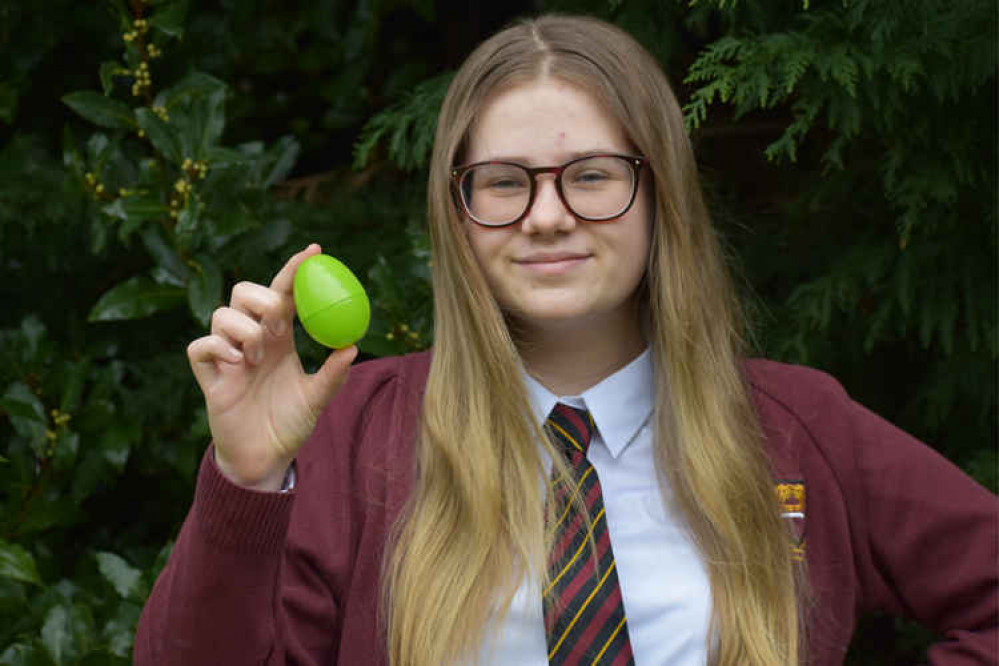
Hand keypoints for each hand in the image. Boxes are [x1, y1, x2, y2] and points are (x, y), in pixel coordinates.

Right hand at [186, 244, 357, 490]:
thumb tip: (352, 345)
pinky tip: (237, 364)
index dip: (295, 271)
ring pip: (220, 315)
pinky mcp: (210, 378)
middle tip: (277, 321)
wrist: (266, 458)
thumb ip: (333, 373)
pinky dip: (217, 347)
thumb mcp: (317, 397)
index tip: (314, 251)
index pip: (284, 293)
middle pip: (243, 292)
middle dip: (260, 297)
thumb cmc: (291, 423)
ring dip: (243, 329)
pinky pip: (200, 346)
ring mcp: (229, 357)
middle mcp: (253, 340)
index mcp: (280, 338)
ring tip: (257, 358)